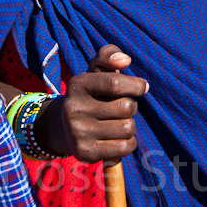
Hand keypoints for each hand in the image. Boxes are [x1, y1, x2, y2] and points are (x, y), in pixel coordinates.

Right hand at [34, 44, 148, 162]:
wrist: (64, 126)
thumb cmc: (91, 92)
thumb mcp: (95, 68)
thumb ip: (109, 54)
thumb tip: (125, 60)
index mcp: (78, 84)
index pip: (115, 83)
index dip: (136, 85)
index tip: (142, 87)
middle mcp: (74, 108)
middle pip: (126, 107)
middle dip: (131, 105)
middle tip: (121, 106)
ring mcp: (78, 132)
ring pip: (128, 128)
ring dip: (130, 124)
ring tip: (118, 121)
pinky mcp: (86, 152)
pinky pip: (125, 147)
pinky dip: (129, 142)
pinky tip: (118, 137)